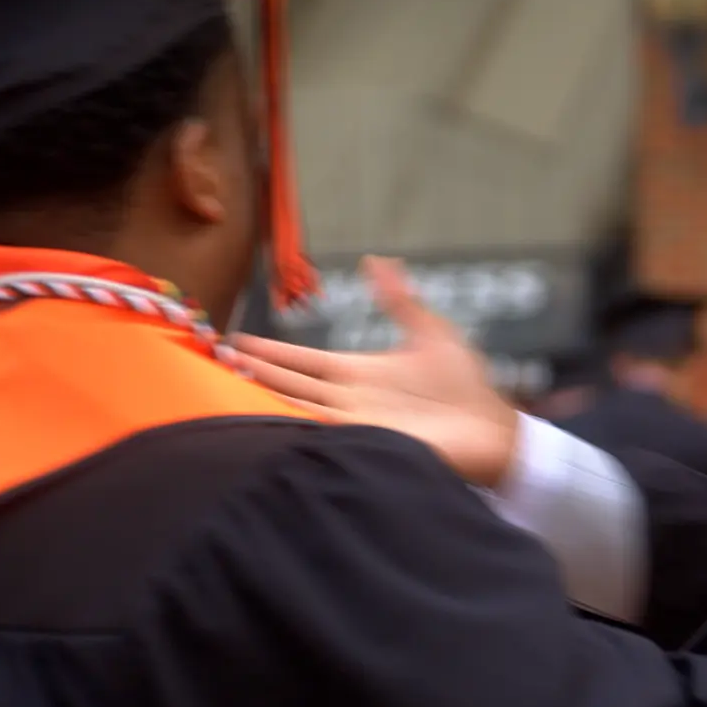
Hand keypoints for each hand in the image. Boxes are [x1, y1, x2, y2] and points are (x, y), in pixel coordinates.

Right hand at [227, 257, 522, 486]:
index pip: (301, 360)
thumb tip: (378, 261)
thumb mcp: (430, 333)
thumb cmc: (466, 387)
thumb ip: (400, 301)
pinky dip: (298, 429)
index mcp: (357, 372)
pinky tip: (268, 423)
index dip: (270, 351)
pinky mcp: (371, 445)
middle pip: (289, 383)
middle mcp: (348, 399)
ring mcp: (356, 424)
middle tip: (213, 360)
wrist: (493, 432)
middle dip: (253, 372)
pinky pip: (326, 435)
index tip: (236, 340)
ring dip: (264, 398)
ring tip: (228, 385)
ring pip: (298, 409)